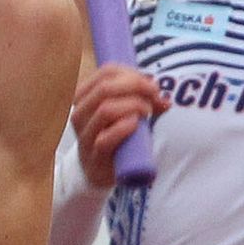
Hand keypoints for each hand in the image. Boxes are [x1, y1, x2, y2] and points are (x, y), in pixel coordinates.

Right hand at [70, 62, 169, 187]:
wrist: (98, 171)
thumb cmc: (112, 136)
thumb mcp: (122, 112)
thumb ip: (141, 101)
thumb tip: (164, 100)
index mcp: (83, 97)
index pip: (106, 73)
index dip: (132, 74)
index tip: (151, 85)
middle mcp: (79, 114)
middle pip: (105, 88)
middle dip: (135, 87)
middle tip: (154, 96)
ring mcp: (85, 136)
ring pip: (105, 110)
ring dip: (133, 106)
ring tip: (147, 112)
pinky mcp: (94, 156)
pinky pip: (105, 138)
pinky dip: (124, 128)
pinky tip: (136, 125)